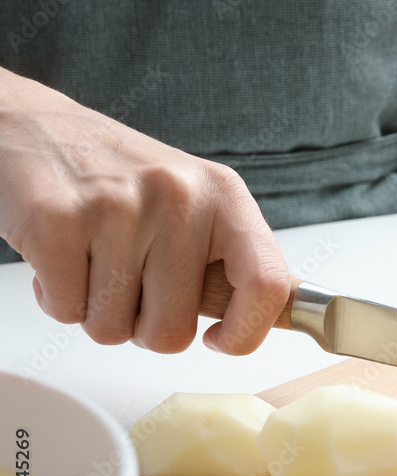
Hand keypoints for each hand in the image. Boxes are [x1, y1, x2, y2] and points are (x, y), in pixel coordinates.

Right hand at [0, 69, 288, 353]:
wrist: (33, 127)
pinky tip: (62, 256)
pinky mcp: (56, 219)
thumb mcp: (196, 204)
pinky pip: (67, 313)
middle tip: (130, 284)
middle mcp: (178, 196)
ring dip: (97, 311)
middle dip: (144, 326)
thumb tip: (275, 320)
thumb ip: (231, 261)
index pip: (268, 284)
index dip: (247, 332)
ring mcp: (117, 206)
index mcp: (225, 196)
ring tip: (93, 260)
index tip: (220, 339)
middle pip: (173, 332)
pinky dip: (58, 299)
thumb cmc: (122, 179)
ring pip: (114, 329)